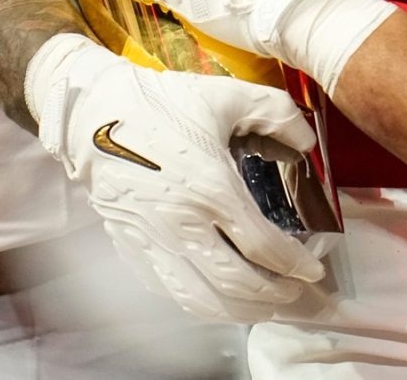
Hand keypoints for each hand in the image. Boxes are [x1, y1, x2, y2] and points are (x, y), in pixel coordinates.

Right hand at [26, 33, 322, 320]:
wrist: (94, 114)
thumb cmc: (161, 104)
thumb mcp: (227, 96)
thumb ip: (276, 113)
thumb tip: (306, 141)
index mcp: (211, 188)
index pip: (263, 247)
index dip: (294, 264)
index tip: (312, 268)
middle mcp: (183, 224)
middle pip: (238, 284)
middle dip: (273, 294)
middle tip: (294, 289)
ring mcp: (154, 242)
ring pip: (203, 299)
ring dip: (240, 309)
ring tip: (262, 304)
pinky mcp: (133, 249)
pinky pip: (173, 292)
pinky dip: (203, 303)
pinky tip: (220, 296)